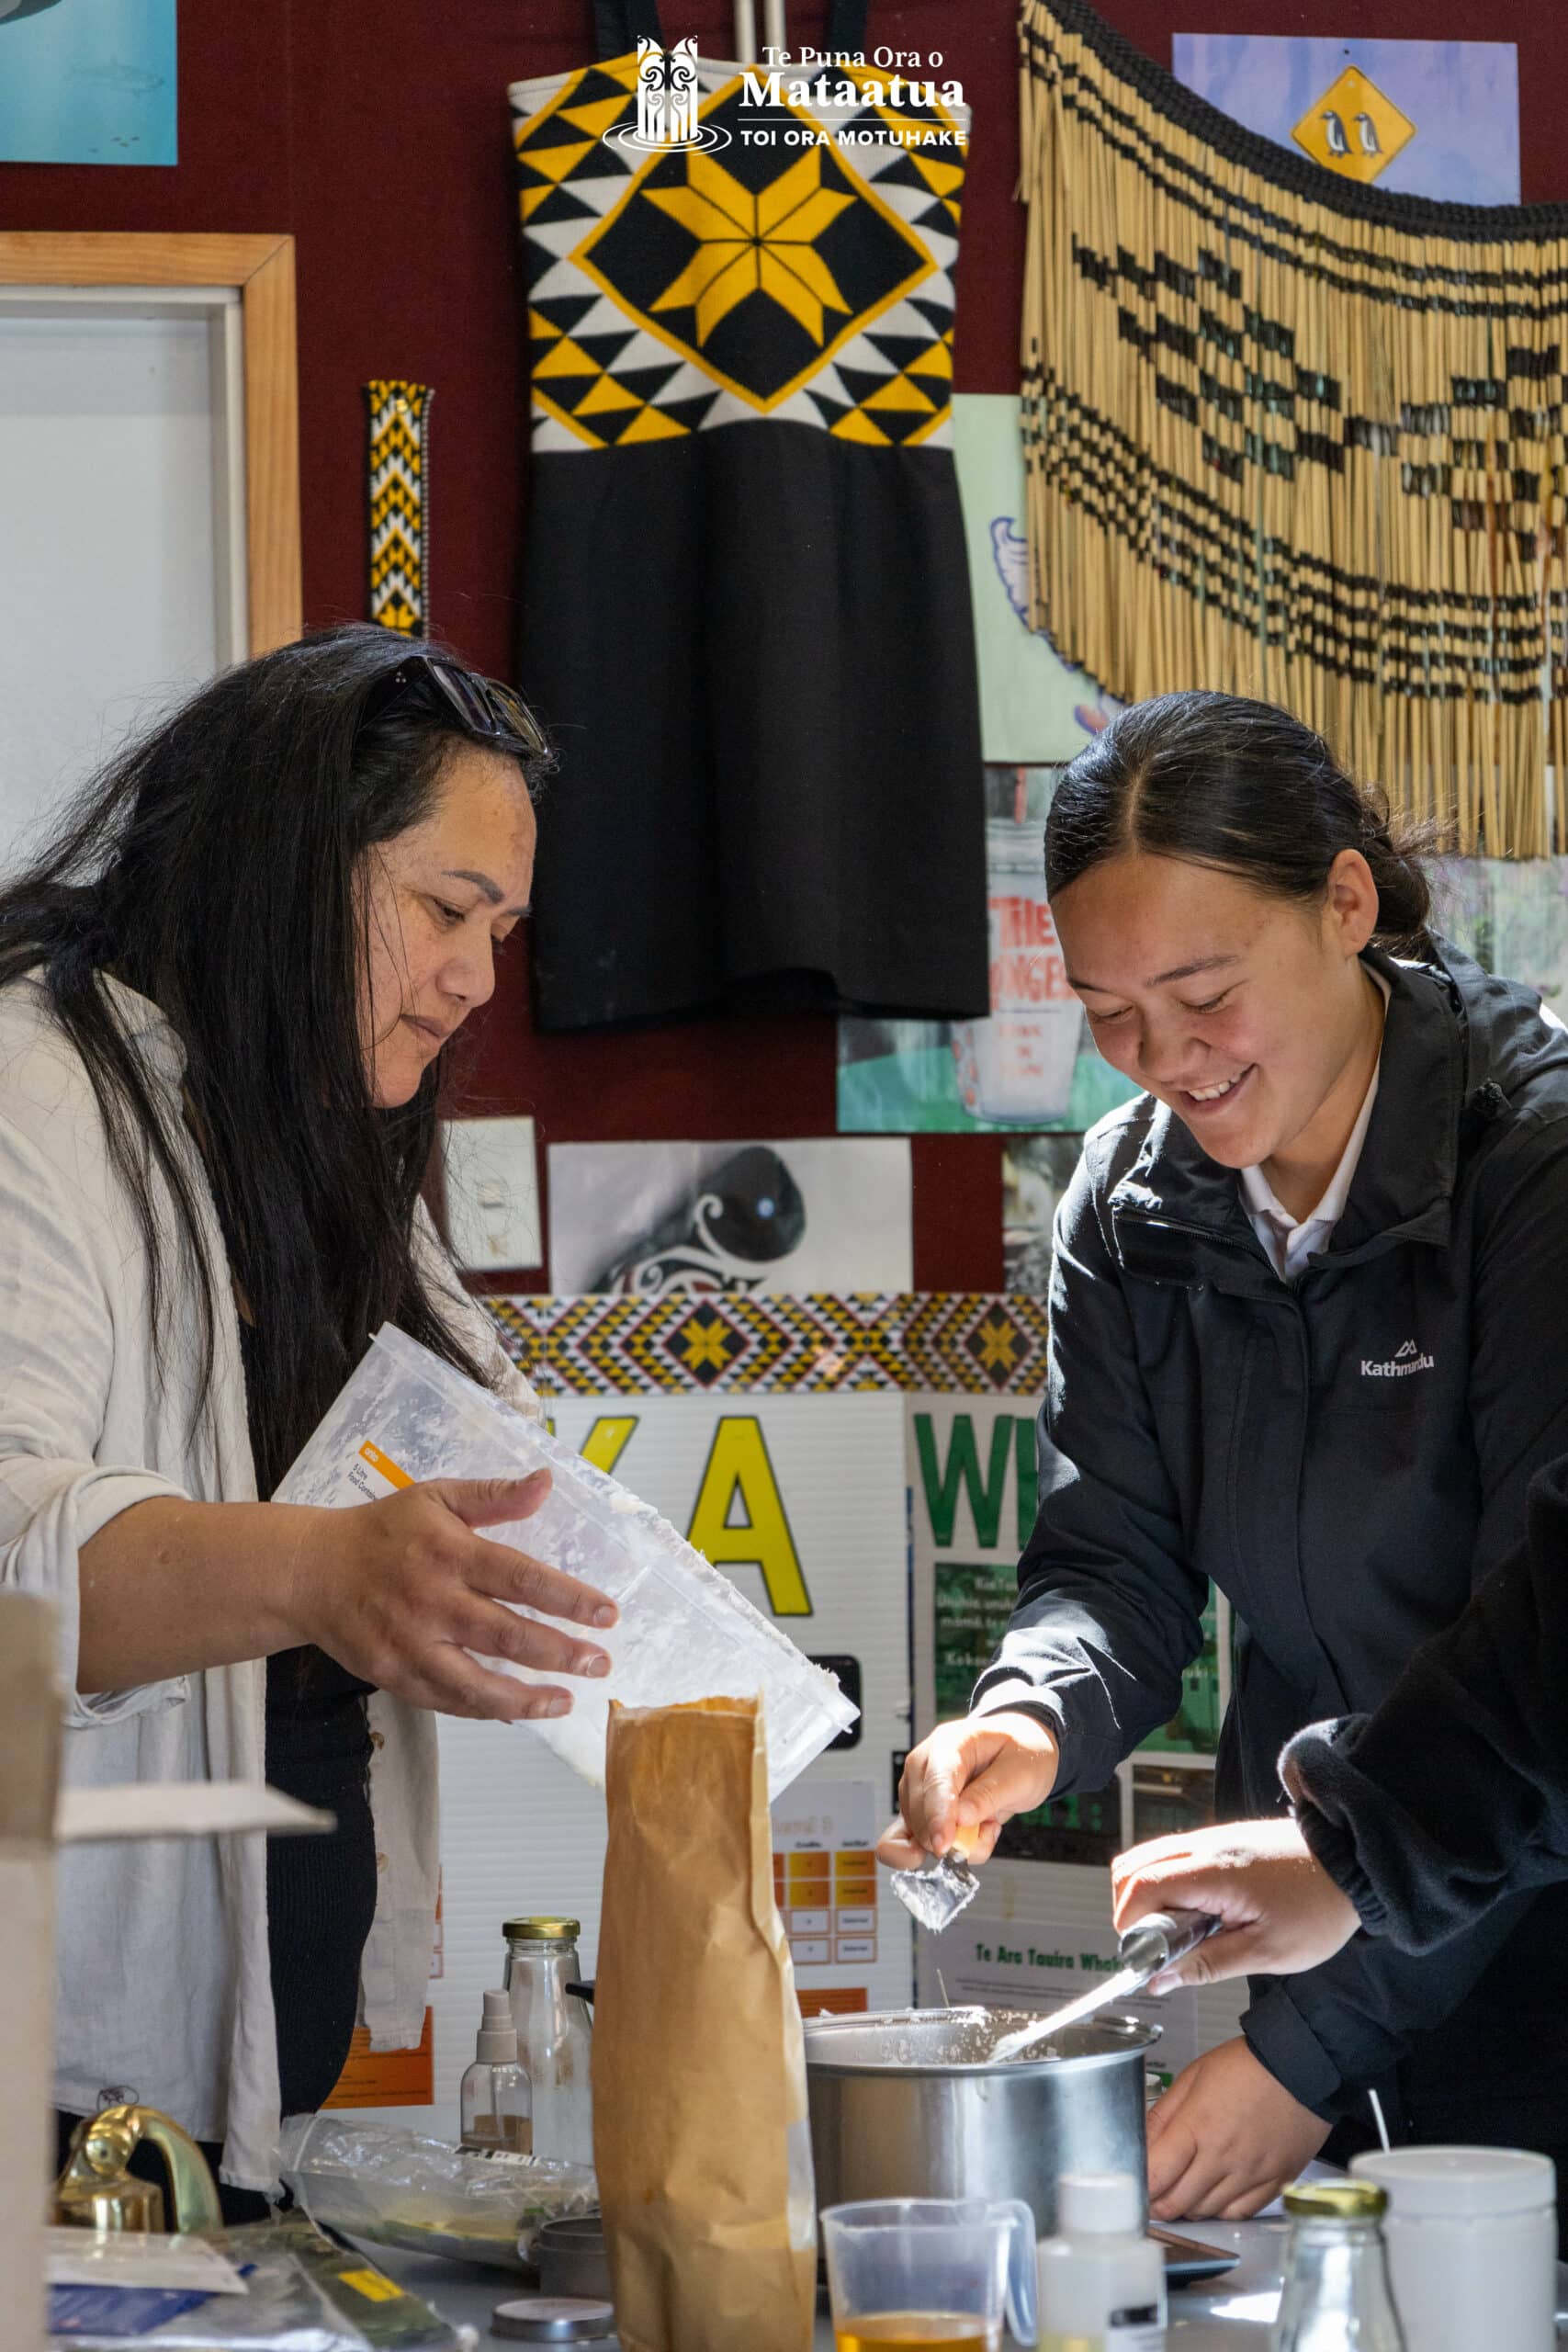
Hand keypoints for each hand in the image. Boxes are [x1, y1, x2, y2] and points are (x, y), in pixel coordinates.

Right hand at [286, 1470, 618, 1721]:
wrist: (310, 1572)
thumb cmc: (383, 1530)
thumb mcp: (436, 1497)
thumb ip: (494, 1495)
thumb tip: (546, 1482)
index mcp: (450, 1553)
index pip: (522, 1578)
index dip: (570, 1599)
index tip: (607, 1615)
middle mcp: (432, 1601)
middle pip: (507, 1635)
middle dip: (560, 1653)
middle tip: (600, 1664)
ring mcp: (410, 1644)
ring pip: (476, 1683)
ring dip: (526, 1698)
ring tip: (565, 1702)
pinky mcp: (392, 1676)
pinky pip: (446, 1701)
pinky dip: (484, 1710)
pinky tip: (515, 1711)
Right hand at [876, 1710, 1058, 1869]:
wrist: (1021, 1753)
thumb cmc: (1020, 1753)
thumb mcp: (1020, 1772)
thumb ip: (989, 1795)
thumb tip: (960, 1819)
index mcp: (952, 1741)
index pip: (937, 1779)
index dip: (938, 1814)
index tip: (944, 1844)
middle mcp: (928, 1761)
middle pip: (920, 1807)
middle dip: (951, 1834)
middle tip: (990, 1829)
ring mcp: (920, 1785)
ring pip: (918, 1828)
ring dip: (955, 1841)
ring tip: (986, 1823)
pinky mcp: (921, 1807)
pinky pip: (911, 1837)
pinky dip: (931, 1849)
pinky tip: (949, 1849)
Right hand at [1111, 1818, 1360, 1984]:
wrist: (1353, 1863)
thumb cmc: (1318, 1907)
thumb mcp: (1267, 1952)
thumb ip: (1208, 1965)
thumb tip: (1161, 1980)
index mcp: (1211, 1872)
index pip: (1140, 1886)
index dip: (1129, 1926)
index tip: (1144, 1958)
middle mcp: (1202, 1847)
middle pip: (1131, 1868)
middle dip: (1130, 1912)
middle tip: (1159, 1949)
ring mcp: (1208, 1839)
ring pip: (1147, 1859)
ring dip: (1147, 1897)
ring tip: (1179, 1933)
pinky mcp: (1218, 1840)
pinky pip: (1171, 1857)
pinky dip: (1166, 1884)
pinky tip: (1195, 1914)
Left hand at [1146, 2038, 1330, 2220]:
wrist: (1300, 2065)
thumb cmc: (1247, 2066)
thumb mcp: (1193, 2078)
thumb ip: (1163, 2115)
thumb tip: (1140, 2143)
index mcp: (1197, 2125)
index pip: (1156, 2175)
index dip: (1139, 2187)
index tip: (1134, 2185)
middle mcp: (1223, 2156)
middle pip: (1177, 2202)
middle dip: (1158, 2202)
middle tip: (1154, 2192)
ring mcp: (1250, 2173)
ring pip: (1206, 2212)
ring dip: (1188, 2207)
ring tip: (1183, 2189)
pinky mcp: (1274, 2181)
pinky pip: (1239, 2213)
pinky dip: (1221, 2211)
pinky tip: (1214, 2195)